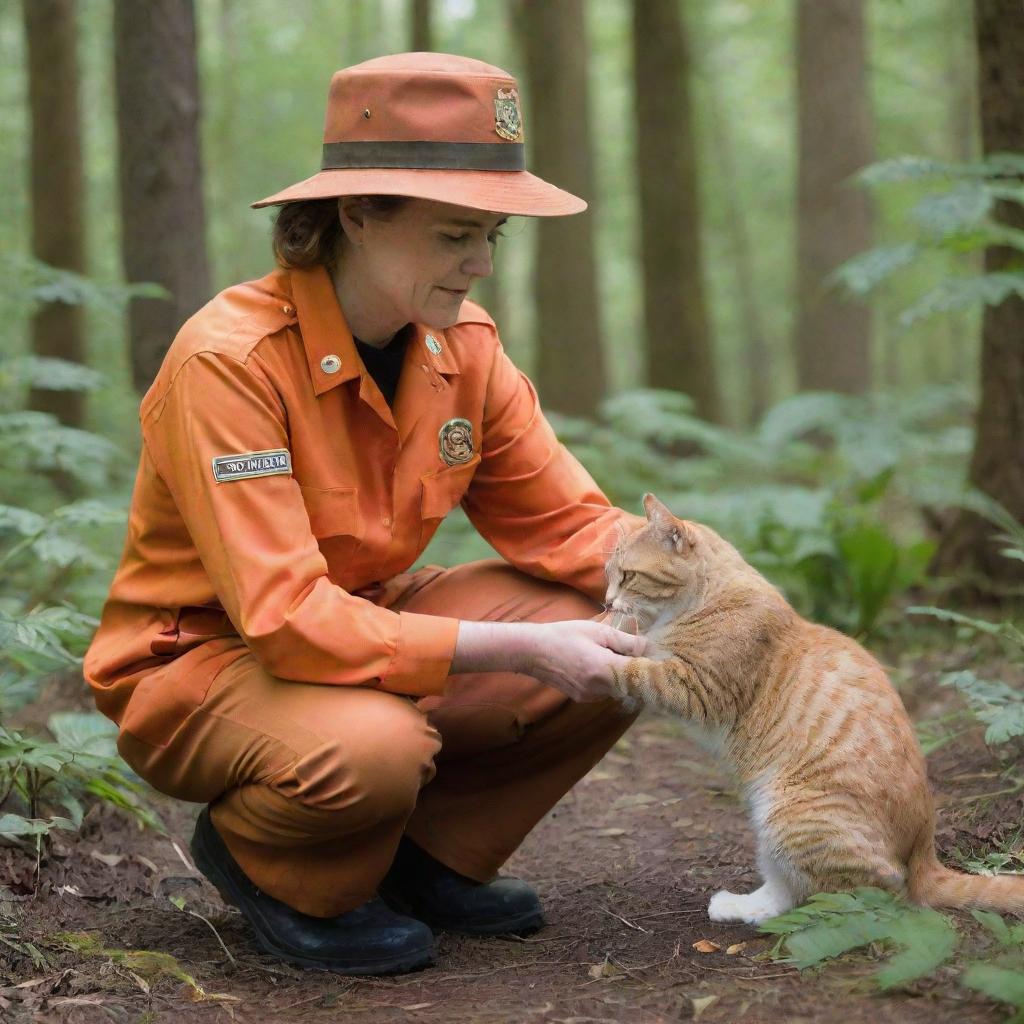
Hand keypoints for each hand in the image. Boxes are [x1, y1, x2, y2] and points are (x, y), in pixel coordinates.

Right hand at [519, 620, 647, 702]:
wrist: (532, 651)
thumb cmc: (565, 635)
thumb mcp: (598, 631)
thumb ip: (626, 641)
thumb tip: (650, 647)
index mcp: (604, 669)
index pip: (640, 674)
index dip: (654, 667)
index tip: (665, 661)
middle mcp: (599, 688)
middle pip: (632, 684)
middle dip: (638, 669)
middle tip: (640, 652)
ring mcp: (590, 696)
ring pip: (619, 687)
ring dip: (622, 674)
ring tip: (612, 654)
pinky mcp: (583, 698)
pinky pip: (606, 690)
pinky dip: (608, 679)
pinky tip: (597, 662)